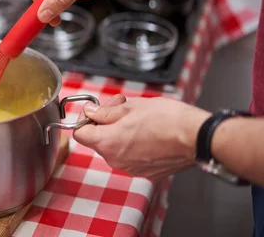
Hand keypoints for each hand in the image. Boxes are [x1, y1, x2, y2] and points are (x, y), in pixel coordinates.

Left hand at [73, 94, 210, 178]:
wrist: (197, 137)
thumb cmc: (168, 119)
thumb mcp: (131, 106)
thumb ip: (105, 112)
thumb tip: (90, 113)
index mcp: (109, 143)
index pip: (80, 133)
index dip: (86, 119)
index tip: (96, 111)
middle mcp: (116, 160)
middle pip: (98, 140)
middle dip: (106, 122)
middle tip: (122, 106)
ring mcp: (131, 168)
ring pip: (115, 148)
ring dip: (120, 132)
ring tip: (139, 118)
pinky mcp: (145, 172)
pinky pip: (130, 156)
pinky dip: (134, 144)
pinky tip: (149, 132)